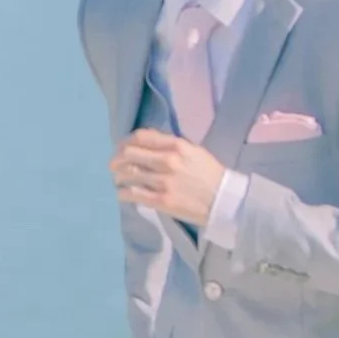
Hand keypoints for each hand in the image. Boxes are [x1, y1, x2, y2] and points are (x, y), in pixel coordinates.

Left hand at [112, 130, 227, 225]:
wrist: (223, 200)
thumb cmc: (209, 174)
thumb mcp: (193, 151)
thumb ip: (170, 145)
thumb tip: (146, 143)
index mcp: (176, 145)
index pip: (141, 137)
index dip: (126, 142)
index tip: (122, 148)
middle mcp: (167, 161)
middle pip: (129, 154)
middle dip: (117, 159)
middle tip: (115, 166)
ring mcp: (163, 181)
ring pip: (127, 174)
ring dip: (118, 177)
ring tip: (120, 180)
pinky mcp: (160, 200)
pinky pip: (132, 194)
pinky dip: (122, 192)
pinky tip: (123, 193)